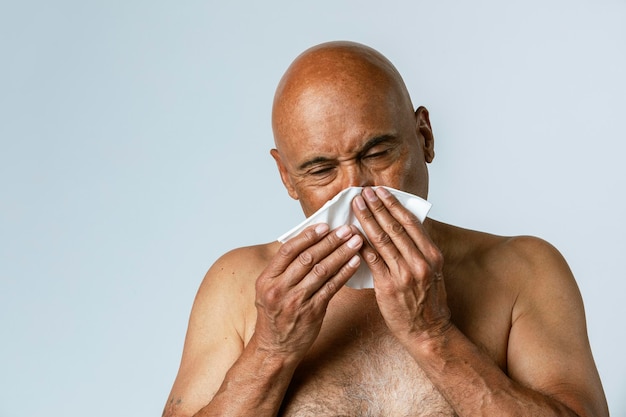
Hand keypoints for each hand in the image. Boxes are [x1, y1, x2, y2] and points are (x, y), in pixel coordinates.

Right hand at [253, 223, 362, 361]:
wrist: (275, 349)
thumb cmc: (275, 316)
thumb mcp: (269, 290)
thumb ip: (284, 270)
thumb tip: (307, 243)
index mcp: (267, 279)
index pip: (288, 250)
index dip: (307, 235)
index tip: (325, 225)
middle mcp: (280, 289)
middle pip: (307, 258)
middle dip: (330, 241)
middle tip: (347, 229)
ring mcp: (296, 301)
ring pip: (322, 271)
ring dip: (341, 254)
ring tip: (356, 242)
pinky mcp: (312, 313)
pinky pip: (331, 288)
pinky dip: (344, 273)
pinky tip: (355, 262)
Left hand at [353, 187, 450, 343]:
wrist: (428, 331)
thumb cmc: (427, 301)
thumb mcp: (431, 272)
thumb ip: (417, 251)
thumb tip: (398, 228)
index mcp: (432, 255)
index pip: (410, 222)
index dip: (393, 205)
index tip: (381, 192)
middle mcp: (420, 261)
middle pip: (395, 227)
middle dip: (378, 207)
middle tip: (364, 192)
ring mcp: (405, 274)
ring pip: (382, 240)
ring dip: (367, 220)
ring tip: (356, 206)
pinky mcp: (388, 287)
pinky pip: (372, 261)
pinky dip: (361, 245)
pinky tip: (351, 234)